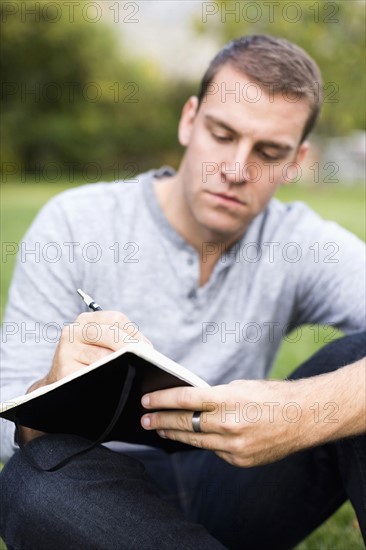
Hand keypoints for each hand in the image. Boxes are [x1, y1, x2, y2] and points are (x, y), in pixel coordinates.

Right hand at [19, 311, 150, 443]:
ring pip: (104, 357)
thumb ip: (120, 341)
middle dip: (132, 348)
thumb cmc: (88, 364)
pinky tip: (115, 385)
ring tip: (132, 373)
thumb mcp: (99, 345)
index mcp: (85, 321)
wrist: (58, 387)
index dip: (135, 334)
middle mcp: (73, 332)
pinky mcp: (65, 372)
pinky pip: (94, 376)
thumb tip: (147, 349)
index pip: (116, 319)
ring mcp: (66, 352)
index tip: (146, 348)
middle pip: (111, 335)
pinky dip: (108, 380)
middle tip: (146, 361)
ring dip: (121, 366)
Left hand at [141, 379, 309, 466]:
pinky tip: (192, 438)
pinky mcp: (240, 460)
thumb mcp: (239, 387)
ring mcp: (234, 446)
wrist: (303, 418)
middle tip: (145, 419)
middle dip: (161, 420)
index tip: (146, 401)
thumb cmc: (271, 396)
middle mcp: (228, 424)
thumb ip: (214, 397)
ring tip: (160, 429)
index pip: (185, 400)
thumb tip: (191, 403)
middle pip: (185, 423)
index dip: (162, 400)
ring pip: (195, 441)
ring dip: (175, 434)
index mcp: (227, 399)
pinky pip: (215, 451)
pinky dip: (204, 443)